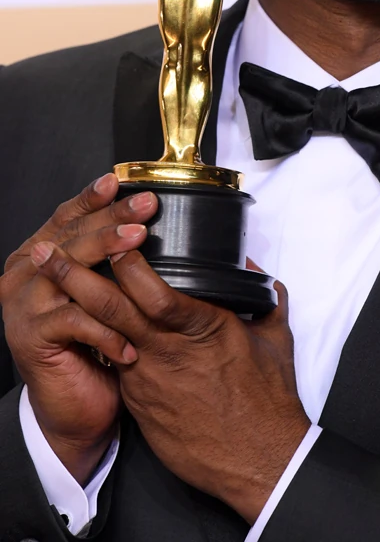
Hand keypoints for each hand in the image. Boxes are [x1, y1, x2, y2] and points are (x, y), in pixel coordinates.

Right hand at [0, 174, 155, 482]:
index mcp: (38, 255)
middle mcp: (24, 274)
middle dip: (111, 219)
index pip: (67, 217)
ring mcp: (24, 304)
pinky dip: (107, 326)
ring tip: (141, 242)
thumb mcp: (103, 291)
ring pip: (70, 270)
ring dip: (107, 254)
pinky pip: (75, 320)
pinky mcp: (31, 336)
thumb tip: (150, 217)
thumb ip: (111, 257)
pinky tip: (132, 336)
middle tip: (145, 207)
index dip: (92, 198)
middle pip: (71, 237)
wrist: (75, 404)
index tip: (120, 181)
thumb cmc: (95, 342)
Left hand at [32, 243, 309, 522]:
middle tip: (51, 254)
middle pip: (113, 309)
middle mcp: (168, 353)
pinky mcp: (139, 405)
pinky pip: (118, 364)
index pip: (154, 291)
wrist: (258, 461)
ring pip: (106, 335)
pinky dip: (102, 341)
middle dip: (78, 278)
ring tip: (55, 283)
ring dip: (79, 307)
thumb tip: (250, 268)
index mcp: (203, 329)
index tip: (113, 238)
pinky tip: (89, 327)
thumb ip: (264, 296)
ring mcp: (148, 381)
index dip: (127, 264)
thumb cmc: (268, 400)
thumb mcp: (275, 337)